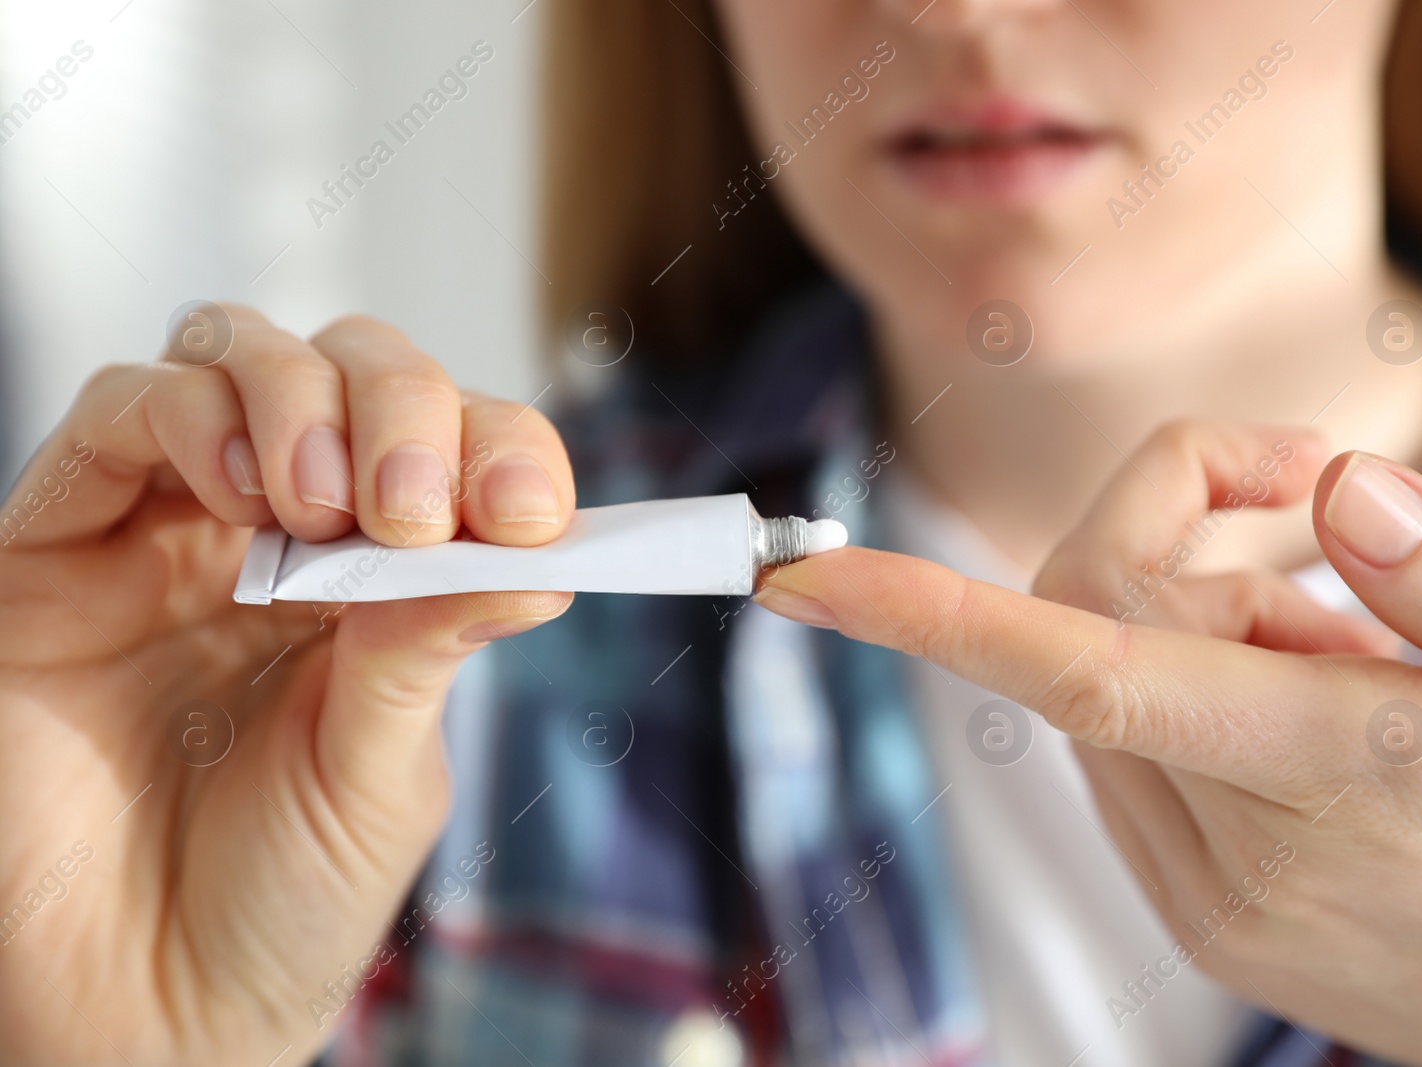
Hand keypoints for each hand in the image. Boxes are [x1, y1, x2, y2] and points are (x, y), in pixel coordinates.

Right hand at [0, 309, 574, 1066]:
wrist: (142, 1012)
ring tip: (324, 508)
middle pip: (348, 370)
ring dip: (299, 402)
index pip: (453, 447)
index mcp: (380, 579)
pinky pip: (111, 417)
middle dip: (401, 407)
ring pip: (232, 359)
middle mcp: (276, 533)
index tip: (530, 508)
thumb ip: (430, 646)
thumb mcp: (383, 773)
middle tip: (412, 508)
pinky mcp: (54, 549)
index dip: (499, 446)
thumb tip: (542, 556)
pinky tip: (236, 497)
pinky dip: (183, 419)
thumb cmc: (280, 902)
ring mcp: (165, 530)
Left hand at [754, 422, 1421, 1066]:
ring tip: (1346, 644)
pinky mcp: (1204, 926)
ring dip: (1179, 611)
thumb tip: (1339, 487)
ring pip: (1090, 689)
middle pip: (1086, 627)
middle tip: (1324, 531)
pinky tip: (1302, 706)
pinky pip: (1126, 758)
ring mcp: (1209, 906)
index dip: (929, 613)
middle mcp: (1241, 853)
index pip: (1086, 668)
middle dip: (1167, 529)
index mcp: (1341, 771)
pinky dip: (1179, 687)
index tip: (798, 575)